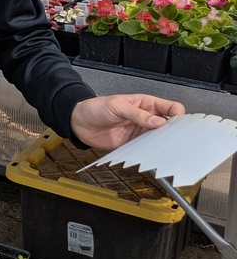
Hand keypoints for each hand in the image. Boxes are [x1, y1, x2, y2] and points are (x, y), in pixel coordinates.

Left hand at [70, 94, 185, 149]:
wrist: (79, 122)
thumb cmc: (96, 108)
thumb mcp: (117, 106)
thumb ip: (137, 114)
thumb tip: (159, 121)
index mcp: (146, 104)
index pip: (170, 108)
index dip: (178, 115)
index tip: (179, 124)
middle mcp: (147, 118)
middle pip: (170, 125)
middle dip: (175, 132)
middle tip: (178, 140)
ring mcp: (141, 132)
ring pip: (161, 138)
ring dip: (165, 144)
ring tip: (168, 150)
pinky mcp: (134, 144)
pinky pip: (148, 149)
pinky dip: (153, 152)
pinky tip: (155, 155)